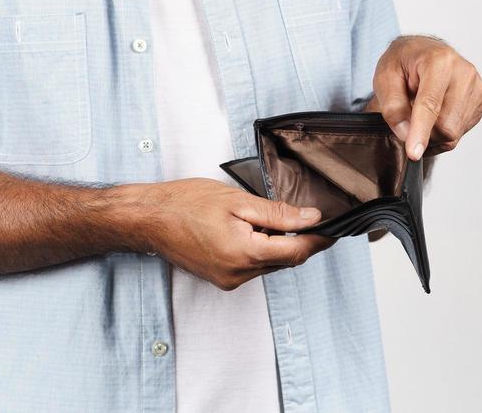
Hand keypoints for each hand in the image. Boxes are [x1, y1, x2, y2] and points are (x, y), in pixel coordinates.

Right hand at [143, 178, 336, 289]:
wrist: (148, 219)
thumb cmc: (185, 203)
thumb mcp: (237, 200)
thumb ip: (277, 213)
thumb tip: (310, 218)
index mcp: (245, 254)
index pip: (297, 252)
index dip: (318, 240)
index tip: (333, 229)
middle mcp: (238, 275)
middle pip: (284, 260)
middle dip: (298, 240)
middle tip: (305, 216)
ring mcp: (228, 280)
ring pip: (268, 264)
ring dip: (277, 245)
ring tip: (267, 218)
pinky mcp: (220, 279)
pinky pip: (252, 267)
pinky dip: (259, 250)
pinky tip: (250, 230)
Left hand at [365, 34, 481, 161]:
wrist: (423, 51)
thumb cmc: (403, 62)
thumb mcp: (385, 77)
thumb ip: (392, 107)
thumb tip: (406, 134)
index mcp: (439, 61)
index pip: (430, 104)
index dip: (421, 131)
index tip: (414, 152)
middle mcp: (464, 72)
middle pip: (446, 126)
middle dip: (423, 132)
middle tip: (407, 118)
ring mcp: (477, 87)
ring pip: (454, 132)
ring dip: (433, 132)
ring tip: (421, 111)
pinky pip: (461, 131)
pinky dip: (444, 130)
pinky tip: (436, 113)